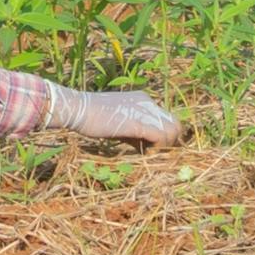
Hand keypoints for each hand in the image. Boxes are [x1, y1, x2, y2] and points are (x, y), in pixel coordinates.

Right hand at [46, 87, 180, 147]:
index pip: (168, 119)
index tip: (153, 149)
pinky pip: (162, 137)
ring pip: (173, 131)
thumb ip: (134, 132)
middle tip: (154, 154)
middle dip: (170, 143)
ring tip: (148, 155)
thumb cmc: (92, 118)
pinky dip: (158, 149)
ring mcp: (145, 111)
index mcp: (144, 100)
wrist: (78, 109)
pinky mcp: (139, 123)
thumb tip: (145, 147)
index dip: (165, 137)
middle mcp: (148, 102)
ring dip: (165, 147)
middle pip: (176, 124)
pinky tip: (143, 154)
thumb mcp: (119, 123)